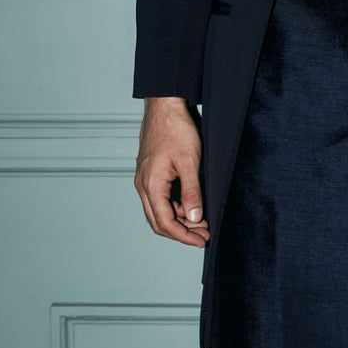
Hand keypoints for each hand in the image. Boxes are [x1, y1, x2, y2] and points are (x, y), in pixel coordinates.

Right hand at [134, 97, 208, 246]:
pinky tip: (192, 206)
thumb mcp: (189, 162)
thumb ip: (192, 192)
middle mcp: (143, 185)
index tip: (201, 240)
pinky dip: (176, 207)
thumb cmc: (175, 130)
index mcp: (151, 185)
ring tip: (202, 222)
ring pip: (159, 211)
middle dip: (182, 232)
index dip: (184, 236)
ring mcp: (145, 180)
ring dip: (180, 220)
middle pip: (159, 221)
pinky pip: (160, 199)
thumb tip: (195, 218)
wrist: (164, 107)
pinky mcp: (151, 174)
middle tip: (204, 234)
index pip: (165, 222)